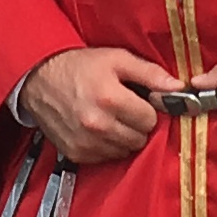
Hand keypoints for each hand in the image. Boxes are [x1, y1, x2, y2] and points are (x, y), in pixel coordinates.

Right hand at [18, 45, 180, 165]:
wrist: (38, 79)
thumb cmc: (79, 66)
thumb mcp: (116, 59)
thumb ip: (150, 73)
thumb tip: (178, 87)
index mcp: (110, 98)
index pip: (150, 119)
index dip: (148, 109)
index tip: (139, 101)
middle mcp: (98, 124)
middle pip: (139, 138)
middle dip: (137, 124)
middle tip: (124, 109)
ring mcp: (85, 142)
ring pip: (125, 151)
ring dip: (123, 137)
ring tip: (110, 117)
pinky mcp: (76, 153)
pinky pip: (106, 158)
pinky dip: (107, 146)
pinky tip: (98, 128)